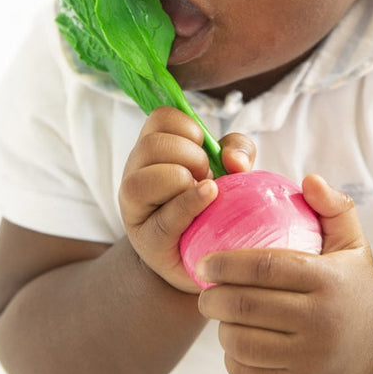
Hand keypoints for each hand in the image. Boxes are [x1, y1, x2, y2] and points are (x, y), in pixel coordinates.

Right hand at [119, 106, 255, 292]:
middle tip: (206, 173)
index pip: (160, 117)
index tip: (203, 148)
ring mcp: (136, 208)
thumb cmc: (214, 203)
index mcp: (153, 148)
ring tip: (204, 191)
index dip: (188, 127)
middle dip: (190, 155)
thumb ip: (237, 151)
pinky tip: (210, 198)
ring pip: (144, 180)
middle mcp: (135, 172)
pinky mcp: (148, 241)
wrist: (208, 256)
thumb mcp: (229, 168)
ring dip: (183, 180)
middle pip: (152, 145)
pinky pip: (165, 218)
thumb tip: (233, 159)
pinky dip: (191, 204)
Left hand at [196, 175, 372, 373]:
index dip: (228, 262)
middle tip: (204, 287)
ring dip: (221, 326)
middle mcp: (320, 322)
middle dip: (213, 296)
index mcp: (328, 280)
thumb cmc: (355, 282)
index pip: (266, 267)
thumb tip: (308, 179)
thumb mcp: (353, 240)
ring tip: (218, 312)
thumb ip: (333, 205)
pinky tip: (234, 339)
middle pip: (247, 307)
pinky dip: (233, 357)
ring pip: (243, 343)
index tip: (204, 261)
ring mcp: (311, 358)